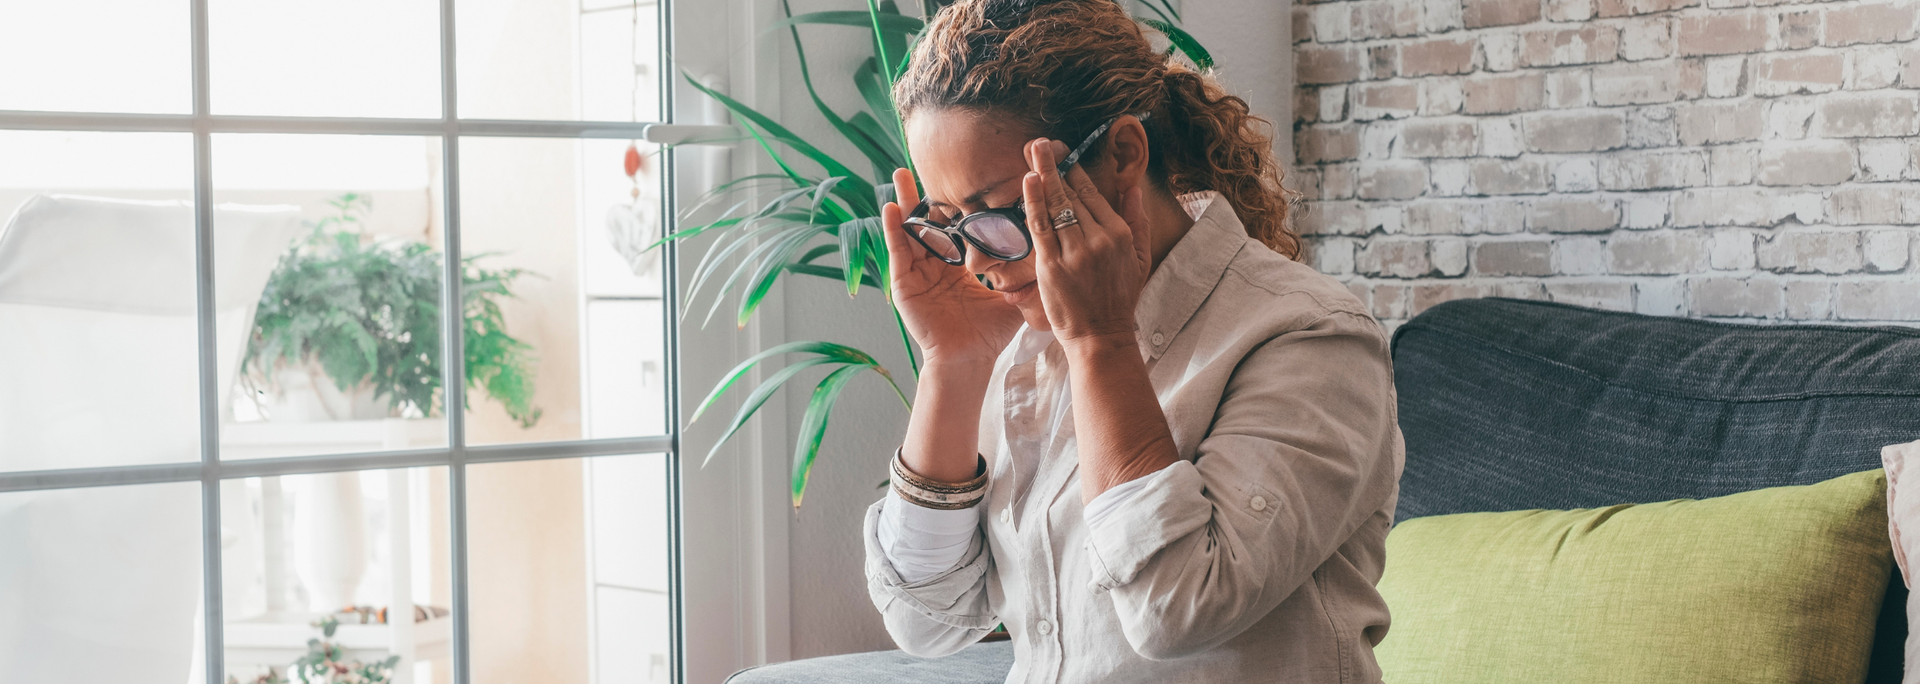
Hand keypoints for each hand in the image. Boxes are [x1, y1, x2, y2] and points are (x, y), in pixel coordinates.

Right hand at [881, 168, 1025, 366]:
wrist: (968, 361)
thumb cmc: (988, 335)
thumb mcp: (1009, 298)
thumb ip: (1026, 278)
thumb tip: (1054, 259)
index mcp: (957, 266)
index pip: (955, 227)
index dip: (956, 204)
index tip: (961, 175)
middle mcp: (935, 266)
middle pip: (928, 222)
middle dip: (924, 194)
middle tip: (922, 162)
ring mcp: (917, 274)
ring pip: (910, 230)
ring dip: (903, 202)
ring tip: (901, 173)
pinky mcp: (903, 285)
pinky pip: (898, 252)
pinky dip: (893, 229)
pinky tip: (891, 208)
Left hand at [1021, 139, 1152, 348]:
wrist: (1100, 336)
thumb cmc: (1118, 299)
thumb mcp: (1140, 259)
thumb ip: (1138, 221)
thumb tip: (1133, 188)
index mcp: (1119, 234)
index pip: (1092, 194)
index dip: (1075, 171)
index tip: (1063, 154)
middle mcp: (1098, 239)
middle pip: (1072, 194)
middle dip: (1056, 165)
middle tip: (1041, 142)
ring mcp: (1075, 252)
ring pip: (1056, 206)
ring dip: (1043, 174)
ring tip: (1032, 150)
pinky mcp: (1053, 266)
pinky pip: (1041, 227)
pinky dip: (1034, 202)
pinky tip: (1029, 180)